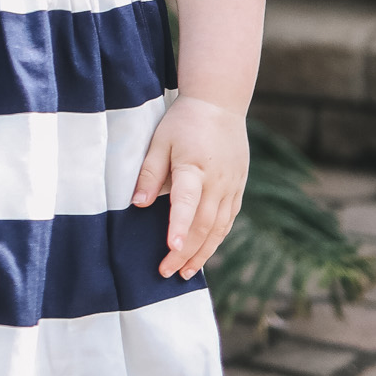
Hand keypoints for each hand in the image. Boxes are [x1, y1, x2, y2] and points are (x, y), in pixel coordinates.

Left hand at [130, 97, 249, 280]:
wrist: (219, 102)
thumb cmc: (184, 121)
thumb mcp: (159, 141)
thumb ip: (149, 173)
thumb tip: (137, 204)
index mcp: (195, 167)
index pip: (187, 202)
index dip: (179, 226)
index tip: (171, 249)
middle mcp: (217, 180)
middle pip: (203, 224)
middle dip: (185, 252)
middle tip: (166, 272)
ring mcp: (232, 185)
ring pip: (219, 227)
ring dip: (203, 252)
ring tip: (186, 273)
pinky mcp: (238, 187)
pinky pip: (228, 219)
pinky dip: (216, 239)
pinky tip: (204, 252)